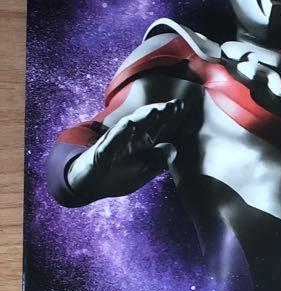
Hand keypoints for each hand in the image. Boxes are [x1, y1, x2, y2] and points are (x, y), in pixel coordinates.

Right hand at [66, 97, 193, 199]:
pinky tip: (129, 125)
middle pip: (144, 120)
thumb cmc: (118, 176)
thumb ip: (159, 161)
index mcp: (141, 140)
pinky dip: (120, 133)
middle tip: (174, 105)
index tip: (180, 105)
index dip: (167, 114)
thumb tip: (173, 147)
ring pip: (128, 126)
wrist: (90, 186)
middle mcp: (128, 136)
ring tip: (155, 111)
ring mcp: (114, 142)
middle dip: (159, 111)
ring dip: (141, 118)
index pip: (156, 123)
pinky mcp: (101, 152)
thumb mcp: (145, 171)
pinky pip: (111, 141)